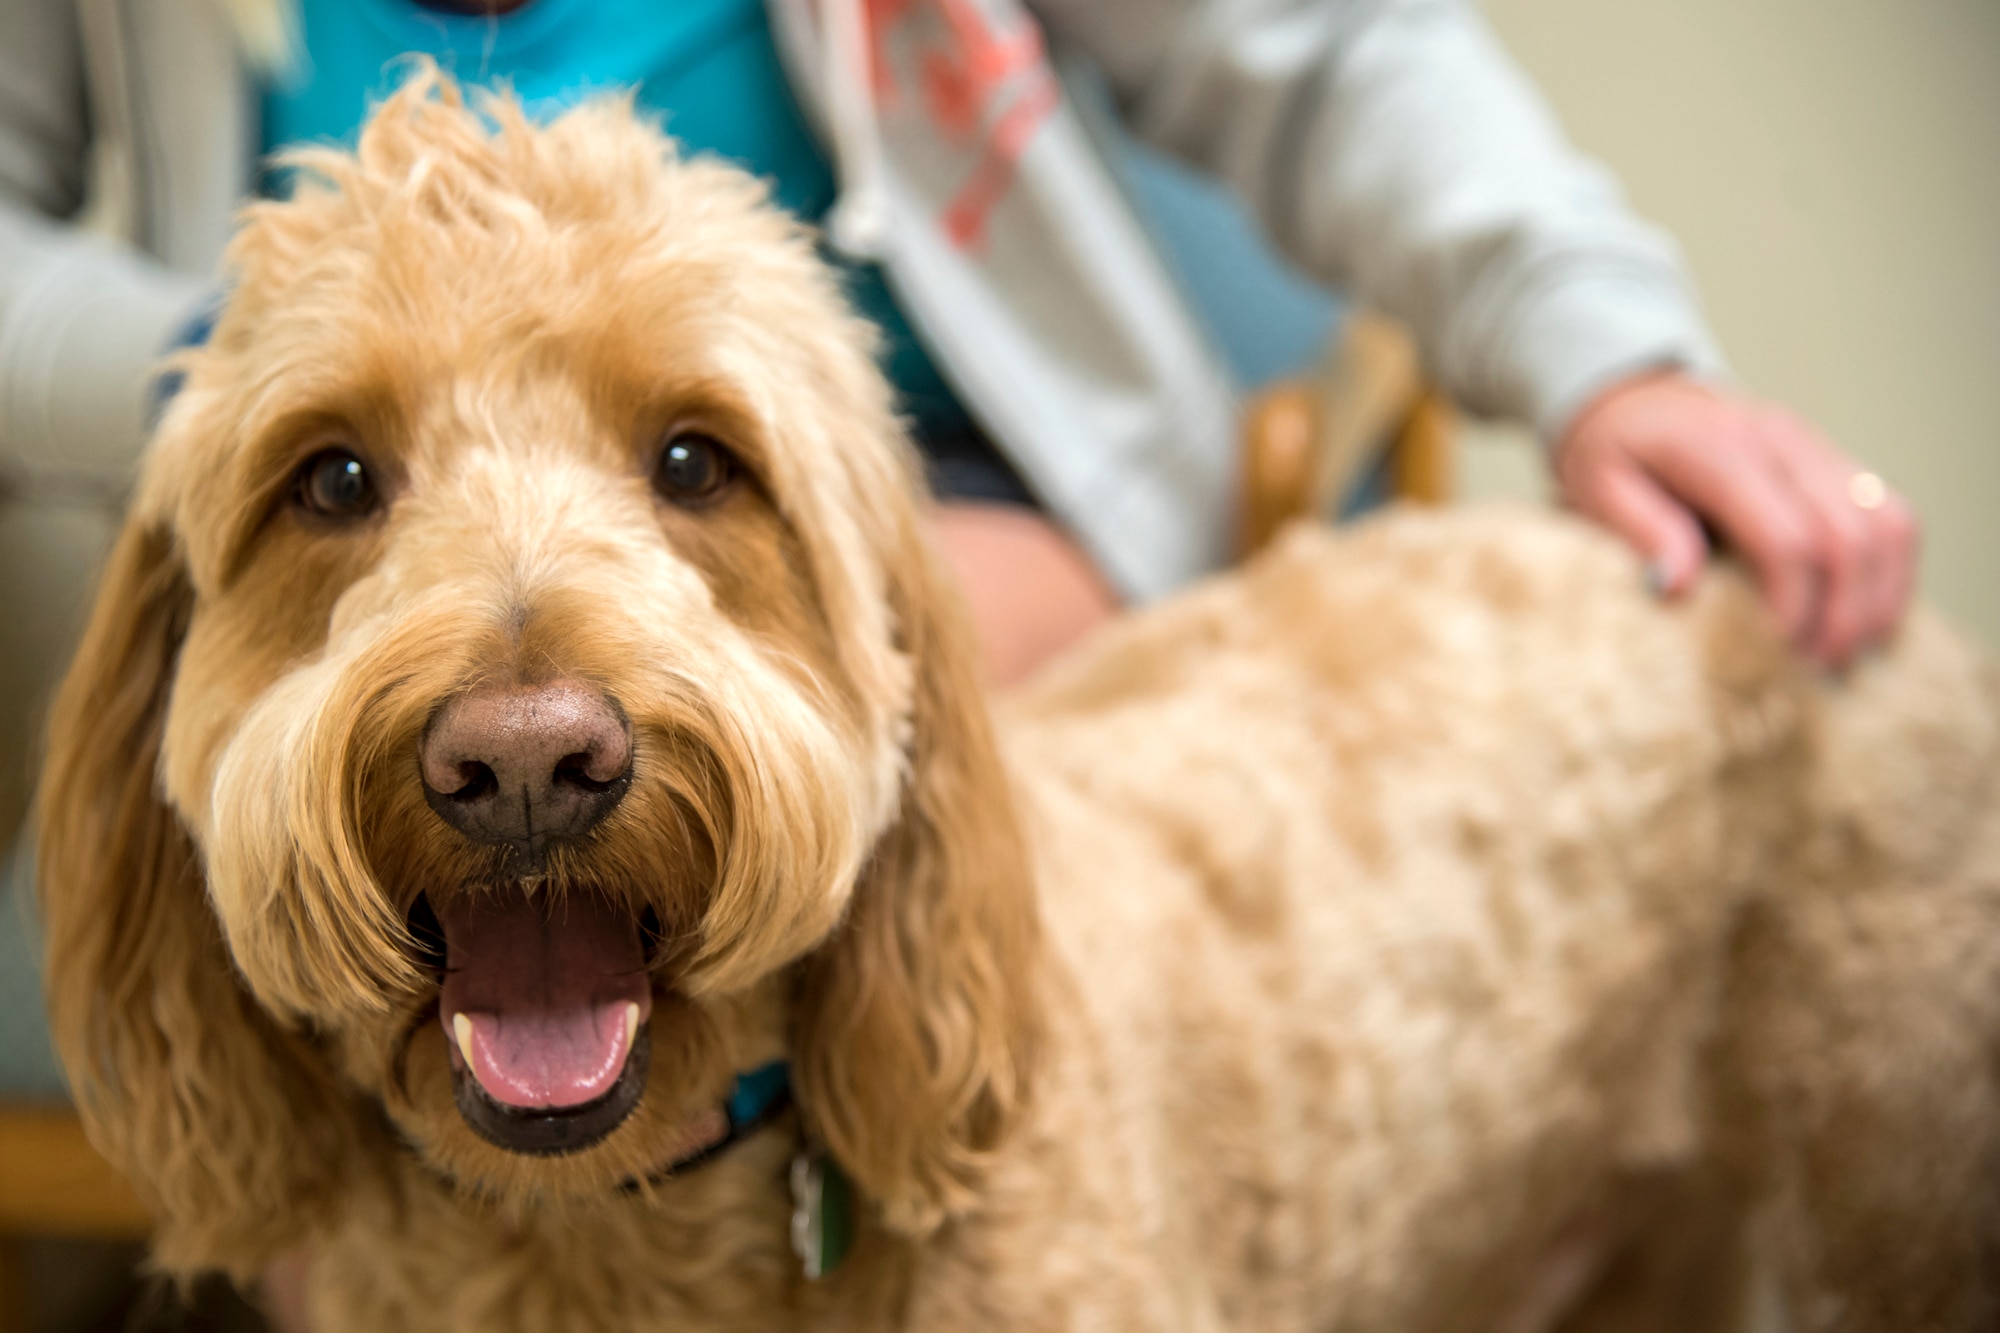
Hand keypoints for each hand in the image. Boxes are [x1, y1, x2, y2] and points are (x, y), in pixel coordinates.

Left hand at [1555, 373, 1917, 666]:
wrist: (1633, 395)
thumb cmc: (1612, 449)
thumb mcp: (1597, 486)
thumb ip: (1639, 530)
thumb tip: (1676, 586)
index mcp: (1722, 451)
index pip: (1787, 539)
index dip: (1792, 608)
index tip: (1776, 654)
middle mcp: (1783, 442)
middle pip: (1851, 537)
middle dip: (1842, 615)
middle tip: (1816, 671)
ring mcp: (1817, 448)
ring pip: (1889, 523)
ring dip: (1878, 597)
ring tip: (1845, 652)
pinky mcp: (1834, 462)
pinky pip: (1890, 515)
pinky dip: (1889, 571)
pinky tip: (1862, 616)